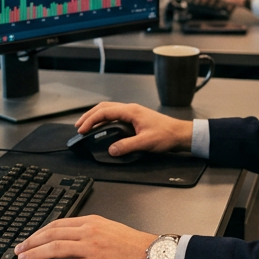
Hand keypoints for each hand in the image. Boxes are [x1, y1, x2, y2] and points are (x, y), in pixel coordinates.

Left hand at [14, 216, 156, 258]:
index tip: (30, 238)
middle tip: (19, 249)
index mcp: (91, 222)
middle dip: (32, 241)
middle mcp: (88, 232)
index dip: (40, 231)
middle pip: (52, 234)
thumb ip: (89, 231)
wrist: (150, 256)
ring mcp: (90, 248)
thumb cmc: (133, 245)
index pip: (58, 224)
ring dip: (35, 253)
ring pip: (55, 248)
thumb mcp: (109, 229)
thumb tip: (69, 239)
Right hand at [74, 102, 192, 157]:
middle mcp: (130, 109)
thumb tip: (111, 150)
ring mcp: (133, 112)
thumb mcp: (146, 143)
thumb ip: (127, 146)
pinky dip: (104, 119)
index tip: (82, 129)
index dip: (91, 120)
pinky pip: (115, 115)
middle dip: (89, 116)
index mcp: (131, 111)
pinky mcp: (135, 118)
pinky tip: (102, 127)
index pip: (105, 112)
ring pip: (109, 109)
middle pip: (104, 107)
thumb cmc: (166, 135)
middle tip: (79, 126)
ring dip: (96, 116)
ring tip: (87, 126)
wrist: (180, 133)